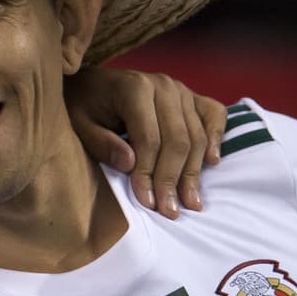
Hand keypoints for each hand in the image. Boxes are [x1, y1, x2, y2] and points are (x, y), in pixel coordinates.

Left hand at [66, 67, 224, 218]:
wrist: (91, 84)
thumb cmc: (83, 106)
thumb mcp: (79, 124)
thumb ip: (101, 143)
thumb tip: (130, 164)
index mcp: (133, 88)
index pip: (148, 138)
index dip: (148, 173)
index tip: (147, 202)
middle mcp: (163, 85)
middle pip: (177, 140)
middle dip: (172, 179)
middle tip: (170, 211)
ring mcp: (181, 89)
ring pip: (196, 135)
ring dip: (193, 172)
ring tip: (190, 202)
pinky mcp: (192, 96)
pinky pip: (214, 115)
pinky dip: (216, 138)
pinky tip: (211, 163)